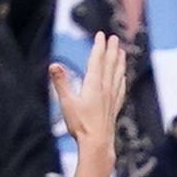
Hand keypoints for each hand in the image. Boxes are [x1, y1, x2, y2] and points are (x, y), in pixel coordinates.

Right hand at [50, 32, 126, 155]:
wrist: (97, 142)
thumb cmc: (80, 124)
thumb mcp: (66, 103)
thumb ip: (60, 83)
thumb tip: (53, 65)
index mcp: (93, 84)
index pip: (97, 60)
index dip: (99, 46)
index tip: (101, 35)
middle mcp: (105, 88)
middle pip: (110, 64)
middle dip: (112, 50)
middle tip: (114, 38)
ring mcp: (112, 97)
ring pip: (117, 74)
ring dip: (120, 61)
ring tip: (122, 52)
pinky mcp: (114, 107)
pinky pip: (120, 88)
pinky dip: (122, 79)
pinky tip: (123, 77)